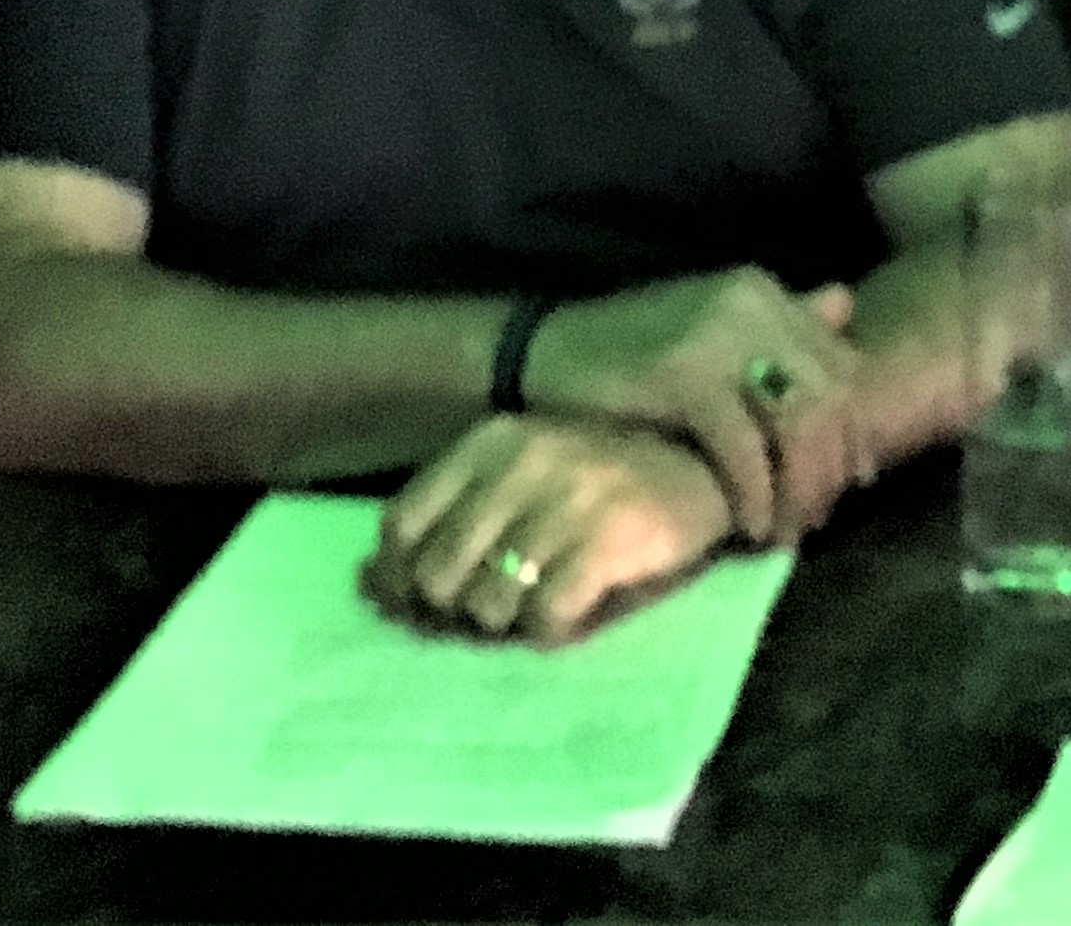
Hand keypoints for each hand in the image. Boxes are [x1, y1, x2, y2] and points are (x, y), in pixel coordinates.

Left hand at [370, 415, 734, 643]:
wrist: (702, 463)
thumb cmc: (598, 476)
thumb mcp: (518, 474)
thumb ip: (451, 517)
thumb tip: (368, 585)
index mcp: (489, 441)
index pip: (403, 523)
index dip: (399, 578)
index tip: (419, 605)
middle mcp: (522, 462)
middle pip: (440, 573)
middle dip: (457, 609)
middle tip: (491, 612)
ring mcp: (567, 499)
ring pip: (491, 602)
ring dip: (508, 622)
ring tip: (536, 607)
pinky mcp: (610, 539)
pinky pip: (547, 615)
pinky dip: (552, 630)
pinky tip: (569, 615)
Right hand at [521, 270, 860, 546]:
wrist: (538, 356)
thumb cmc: (631, 353)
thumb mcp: (711, 331)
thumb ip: (778, 323)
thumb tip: (846, 302)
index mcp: (764, 291)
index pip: (842, 367)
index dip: (853, 433)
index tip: (849, 483)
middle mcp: (751, 302)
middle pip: (829, 399)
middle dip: (830, 470)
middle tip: (815, 519)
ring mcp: (718, 334)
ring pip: (796, 426)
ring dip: (798, 490)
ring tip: (782, 530)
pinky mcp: (683, 374)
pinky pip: (743, 449)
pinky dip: (753, 495)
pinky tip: (746, 525)